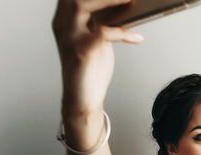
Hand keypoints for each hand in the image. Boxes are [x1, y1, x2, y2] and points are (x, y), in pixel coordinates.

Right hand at [52, 0, 142, 116]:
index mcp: (64, 20)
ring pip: (81, 5)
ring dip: (108, 0)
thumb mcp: (95, 40)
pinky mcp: (81, 53)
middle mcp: (62, 26)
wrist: (83, 99)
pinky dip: (123, 33)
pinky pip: (103, 33)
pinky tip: (137, 37)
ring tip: (129, 0)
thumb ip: (99, 21)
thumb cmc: (90, 69)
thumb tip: (120, 4)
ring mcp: (69, 38)